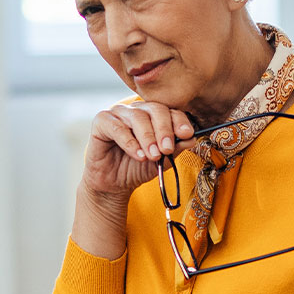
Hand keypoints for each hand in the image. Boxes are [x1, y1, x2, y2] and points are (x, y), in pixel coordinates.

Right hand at [80, 102, 196, 201]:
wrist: (114, 183)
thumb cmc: (137, 167)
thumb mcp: (162, 160)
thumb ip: (175, 148)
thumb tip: (191, 138)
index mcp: (154, 115)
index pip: (171, 111)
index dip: (180, 121)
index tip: (187, 134)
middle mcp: (138, 110)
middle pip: (156, 109)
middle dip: (164, 130)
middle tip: (167, 149)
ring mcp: (119, 113)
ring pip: (137, 117)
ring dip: (148, 137)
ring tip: (153, 155)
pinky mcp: (102, 121)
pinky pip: (117, 127)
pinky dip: (130, 142)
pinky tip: (138, 155)